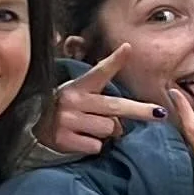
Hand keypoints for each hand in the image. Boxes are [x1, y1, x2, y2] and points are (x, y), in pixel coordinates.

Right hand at [39, 49, 162, 158]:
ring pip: (109, 129)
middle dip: (141, 111)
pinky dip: (94, 146)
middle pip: (116, 106)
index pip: (100, 71)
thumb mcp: (78, 95)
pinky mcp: (64, 139)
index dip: (115, 60)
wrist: (34, 130)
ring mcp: (68, 119)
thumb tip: (125, 118)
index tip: (128, 48)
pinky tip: (80, 140)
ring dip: (106, 134)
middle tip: (159, 114)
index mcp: (78, 86)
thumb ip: (100, 98)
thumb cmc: (66, 111)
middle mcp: (73, 100)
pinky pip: (96, 146)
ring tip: (89, 129)